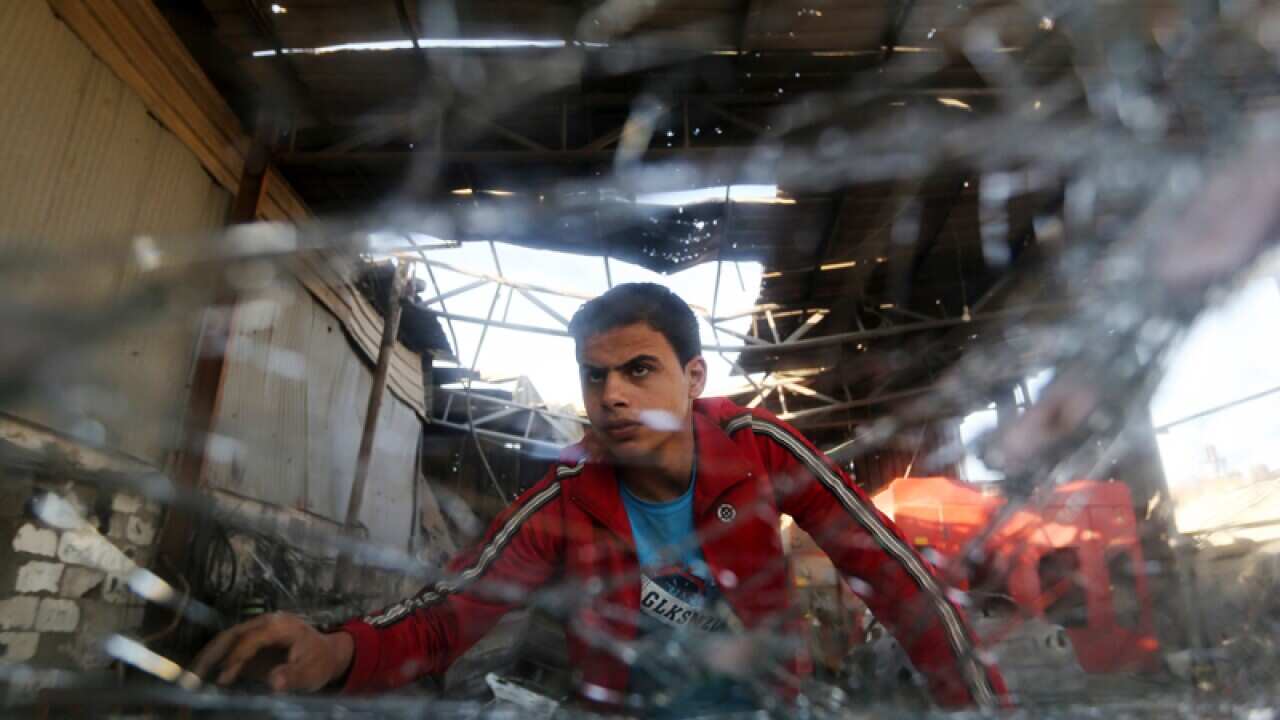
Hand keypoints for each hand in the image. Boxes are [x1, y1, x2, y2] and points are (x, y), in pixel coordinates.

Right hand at [191, 612, 353, 692]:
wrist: (326, 655)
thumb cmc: (319, 662)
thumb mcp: (311, 672)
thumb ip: (292, 676)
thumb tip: (273, 682)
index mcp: (281, 626)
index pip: (252, 638)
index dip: (236, 656)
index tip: (224, 677)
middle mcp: (266, 623)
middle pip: (233, 634)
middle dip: (212, 653)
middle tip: (194, 674)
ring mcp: (258, 630)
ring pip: (227, 638)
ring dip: (209, 655)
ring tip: (192, 675)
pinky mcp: (252, 641)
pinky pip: (230, 648)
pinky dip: (216, 659)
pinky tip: (203, 675)